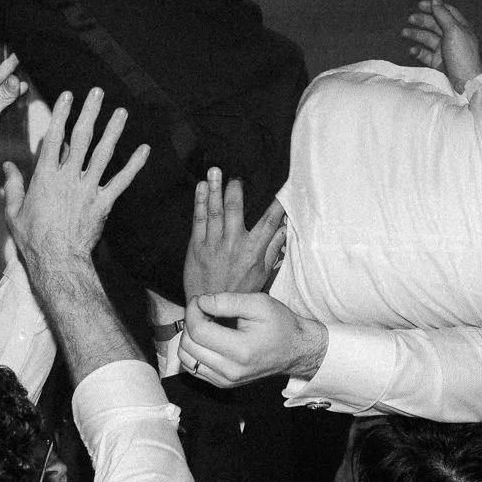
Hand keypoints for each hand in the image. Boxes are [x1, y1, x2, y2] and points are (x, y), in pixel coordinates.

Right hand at [0, 88, 149, 267]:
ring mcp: (87, 189)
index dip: (61, 114)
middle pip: (81, 138)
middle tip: (97, 93)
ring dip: (113, 131)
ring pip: (103, 154)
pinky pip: (121, 181)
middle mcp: (68, 177)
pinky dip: (134, 165)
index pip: (54, 138)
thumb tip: (8, 167)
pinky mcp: (103, 203)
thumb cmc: (33, 240)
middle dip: (90, 112)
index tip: (67, 96)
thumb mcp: (14, 212)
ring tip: (121, 112)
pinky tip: (144, 150)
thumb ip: (13, 186)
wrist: (57, 262)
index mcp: (45, 177)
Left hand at [181, 292, 326, 385]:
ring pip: (186, 358)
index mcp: (241, 351)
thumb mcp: (258, 303)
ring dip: (188, 337)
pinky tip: (206, 338)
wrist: (295, 350)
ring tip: (204, 323)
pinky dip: (193, 350)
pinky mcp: (222, 384)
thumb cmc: (279, 324)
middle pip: (188, 345)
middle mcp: (230, 370)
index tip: (201, 299)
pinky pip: (193, 368)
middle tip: (203, 309)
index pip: (198, 331)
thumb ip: (227, 301)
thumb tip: (200, 302)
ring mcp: (225, 381)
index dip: (193, 310)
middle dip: (189, 322)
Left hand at [183, 168, 287, 299]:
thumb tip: (284, 229)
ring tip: (214, 171)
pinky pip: (198, 219)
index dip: (277, 204)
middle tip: (236, 176)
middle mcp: (234, 244)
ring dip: (214, 188)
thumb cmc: (239, 292)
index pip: (269, 221)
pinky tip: (200, 188)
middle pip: (235, 209)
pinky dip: (199, 202)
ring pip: (215, 210)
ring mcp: (214, 244)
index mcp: (253, 251)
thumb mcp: (262, 274)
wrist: (211, 311)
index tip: (282, 188)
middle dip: (235, 189)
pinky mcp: (196, 247)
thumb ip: (272, 248)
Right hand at [402, 0, 481, 91]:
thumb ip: (443, 15)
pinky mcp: (438, 62)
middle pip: (435, 24)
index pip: (446, 12)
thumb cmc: (462, 55)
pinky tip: (412, 49)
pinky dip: (417, 50)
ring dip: (416, 34)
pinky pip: (425, 54)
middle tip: (410, 19)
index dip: (434, 7)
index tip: (421, 5)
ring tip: (404, 33)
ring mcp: (444, 50)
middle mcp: (452, 37)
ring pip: (427, 38)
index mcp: (460, 27)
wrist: (465, 82)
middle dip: (422, 20)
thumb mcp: (454, 31)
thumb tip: (436, 0)